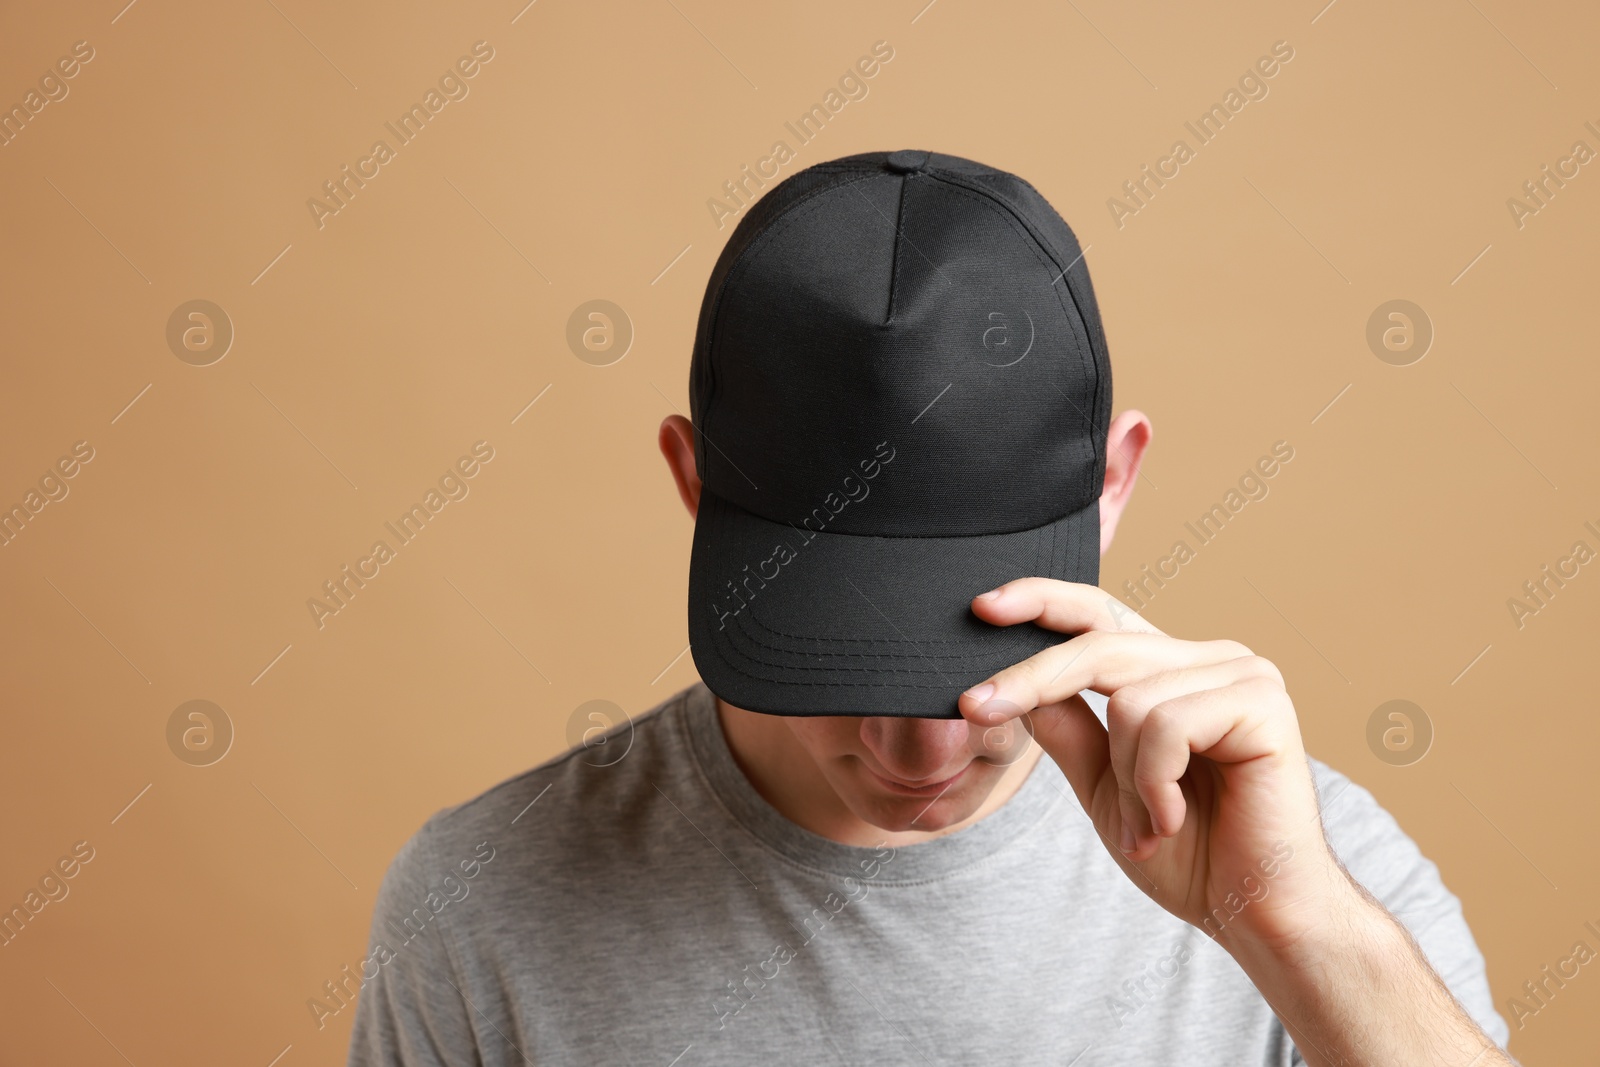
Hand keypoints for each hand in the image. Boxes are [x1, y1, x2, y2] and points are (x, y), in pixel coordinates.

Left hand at [958, 579, 1353, 949]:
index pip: (1101, 614)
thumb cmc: (1188, 853)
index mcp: (1174, 670)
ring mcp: (1243, 675)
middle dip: (1032, 680)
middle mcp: (1211, 658)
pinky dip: (1154, 785)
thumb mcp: (1104, 786)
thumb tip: (1016, 686)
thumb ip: (1068, 730)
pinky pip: (1166, 726)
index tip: (981, 608)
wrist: (1250, 912)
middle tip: (976, 707)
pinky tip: (1175, 820)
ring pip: (1129, 699)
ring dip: (1124, 778)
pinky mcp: (1262, 703)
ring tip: (1153, 824)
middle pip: (1098, 645)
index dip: (1042, 602)